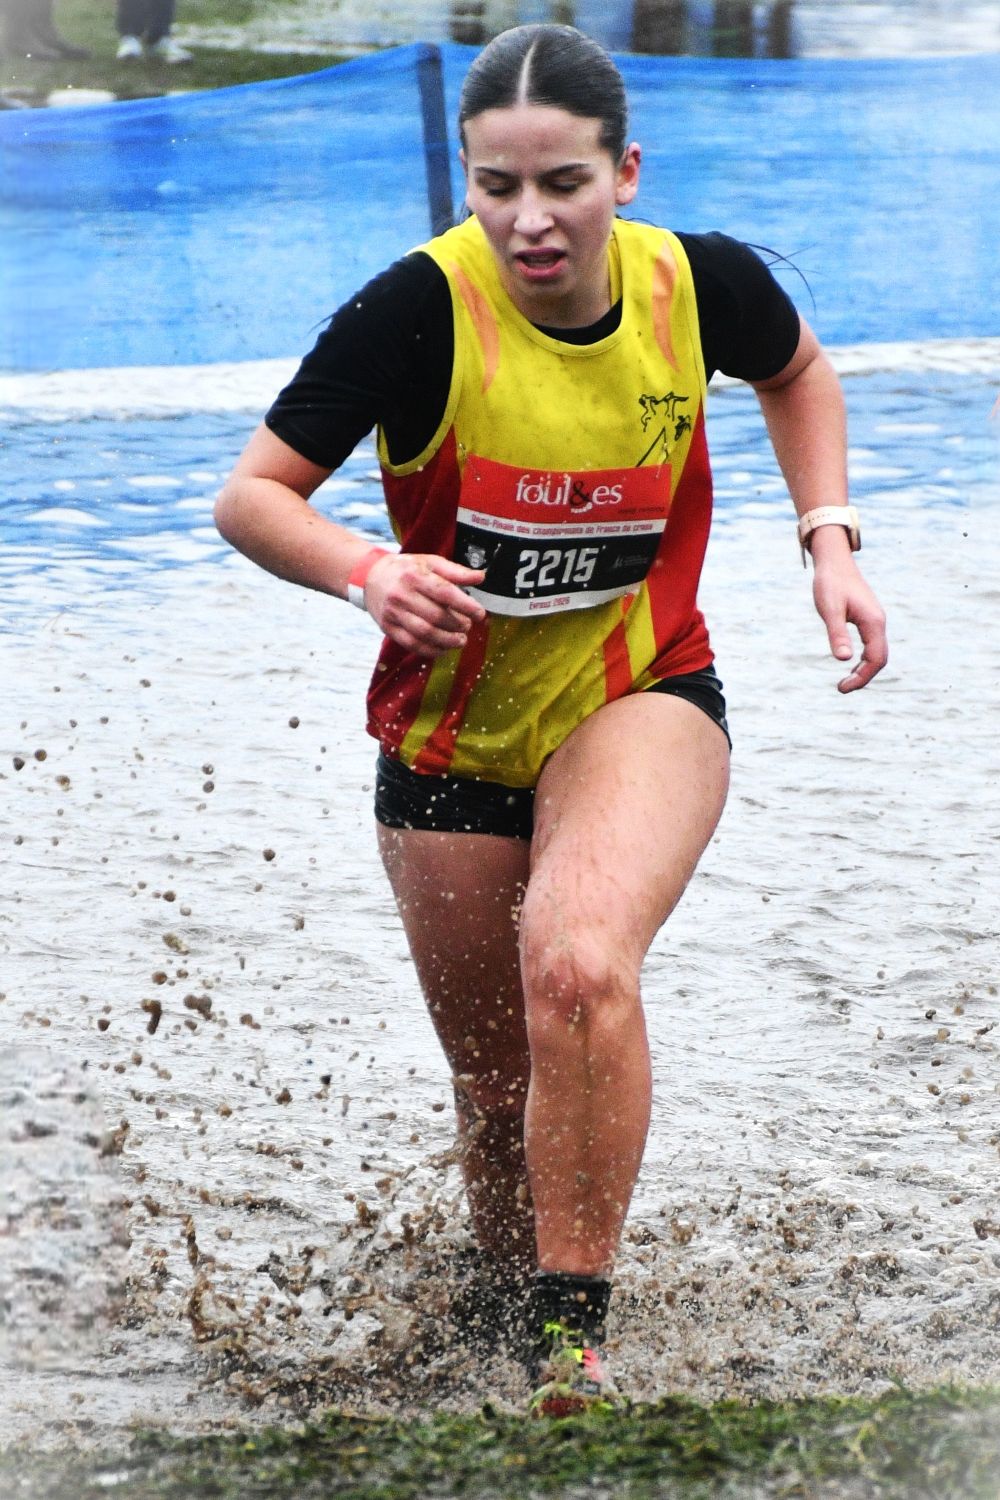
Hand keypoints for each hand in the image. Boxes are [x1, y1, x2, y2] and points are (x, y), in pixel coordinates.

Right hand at [363, 553, 486, 656]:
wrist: (370, 576)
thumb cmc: (406, 569)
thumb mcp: (430, 562)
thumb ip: (456, 571)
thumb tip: (481, 577)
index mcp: (415, 576)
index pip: (444, 593)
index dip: (465, 606)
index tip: (480, 614)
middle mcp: (402, 595)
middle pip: (436, 616)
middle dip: (458, 625)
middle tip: (468, 627)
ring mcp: (393, 613)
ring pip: (424, 633)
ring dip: (447, 641)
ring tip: (460, 641)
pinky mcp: (388, 628)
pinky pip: (412, 644)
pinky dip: (431, 650)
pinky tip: (443, 648)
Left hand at [811, 550, 887, 692]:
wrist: (834, 561)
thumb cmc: (830, 583)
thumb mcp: (830, 610)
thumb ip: (837, 633)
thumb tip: (843, 659)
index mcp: (873, 622)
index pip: (876, 659)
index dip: (862, 677)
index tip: (842, 688)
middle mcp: (878, 622)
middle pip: (880, 659)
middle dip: (864, 677)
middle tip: (841, 689)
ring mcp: (875, 620)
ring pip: (877, 653)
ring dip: (864, 669)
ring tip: (844, 682)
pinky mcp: (868, 618)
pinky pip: (872, 645)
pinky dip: (863, 659)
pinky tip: (849, 664)